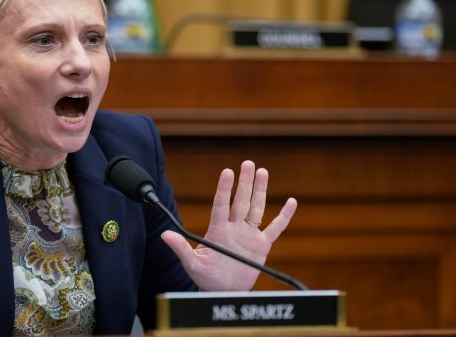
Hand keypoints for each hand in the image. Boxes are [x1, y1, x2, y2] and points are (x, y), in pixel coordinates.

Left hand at [161, 160, 295, 290]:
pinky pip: (275, 228)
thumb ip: (181, 248)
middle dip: (244, 182)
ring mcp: (248, 235)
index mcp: (218, 230)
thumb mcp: (191, 263)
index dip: (224, 189)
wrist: (222, 291)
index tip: (227, 172)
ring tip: (262, 171)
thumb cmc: (205, 277)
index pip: (221, 205)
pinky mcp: (261, 245)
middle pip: (241, 201)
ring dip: (260, 190)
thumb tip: (164, 235)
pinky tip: (291, 202)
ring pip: (256, 208)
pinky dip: (284, 216)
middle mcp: (234, 228)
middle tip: (247, 163)